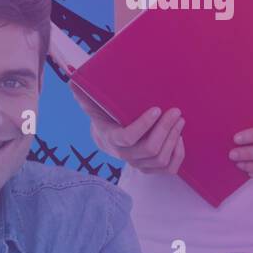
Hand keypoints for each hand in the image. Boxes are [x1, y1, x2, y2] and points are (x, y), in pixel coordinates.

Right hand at [70, 87, 184, 173]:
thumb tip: (73, 83)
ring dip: (173, 139)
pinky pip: (169, 169)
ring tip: (179, 120)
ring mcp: (139, 163)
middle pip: (150, 149)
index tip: (156, 109)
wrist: (109, 137)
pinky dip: (178, 154)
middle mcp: (126, 155)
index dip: (143, 125)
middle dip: (165, 129)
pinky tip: (180, 137)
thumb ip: (85, 95)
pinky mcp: (151, 168)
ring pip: (161, 159)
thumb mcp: (94, 104)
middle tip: (175, 111)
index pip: (128, 137)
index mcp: (112, 138)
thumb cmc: (105, 116)